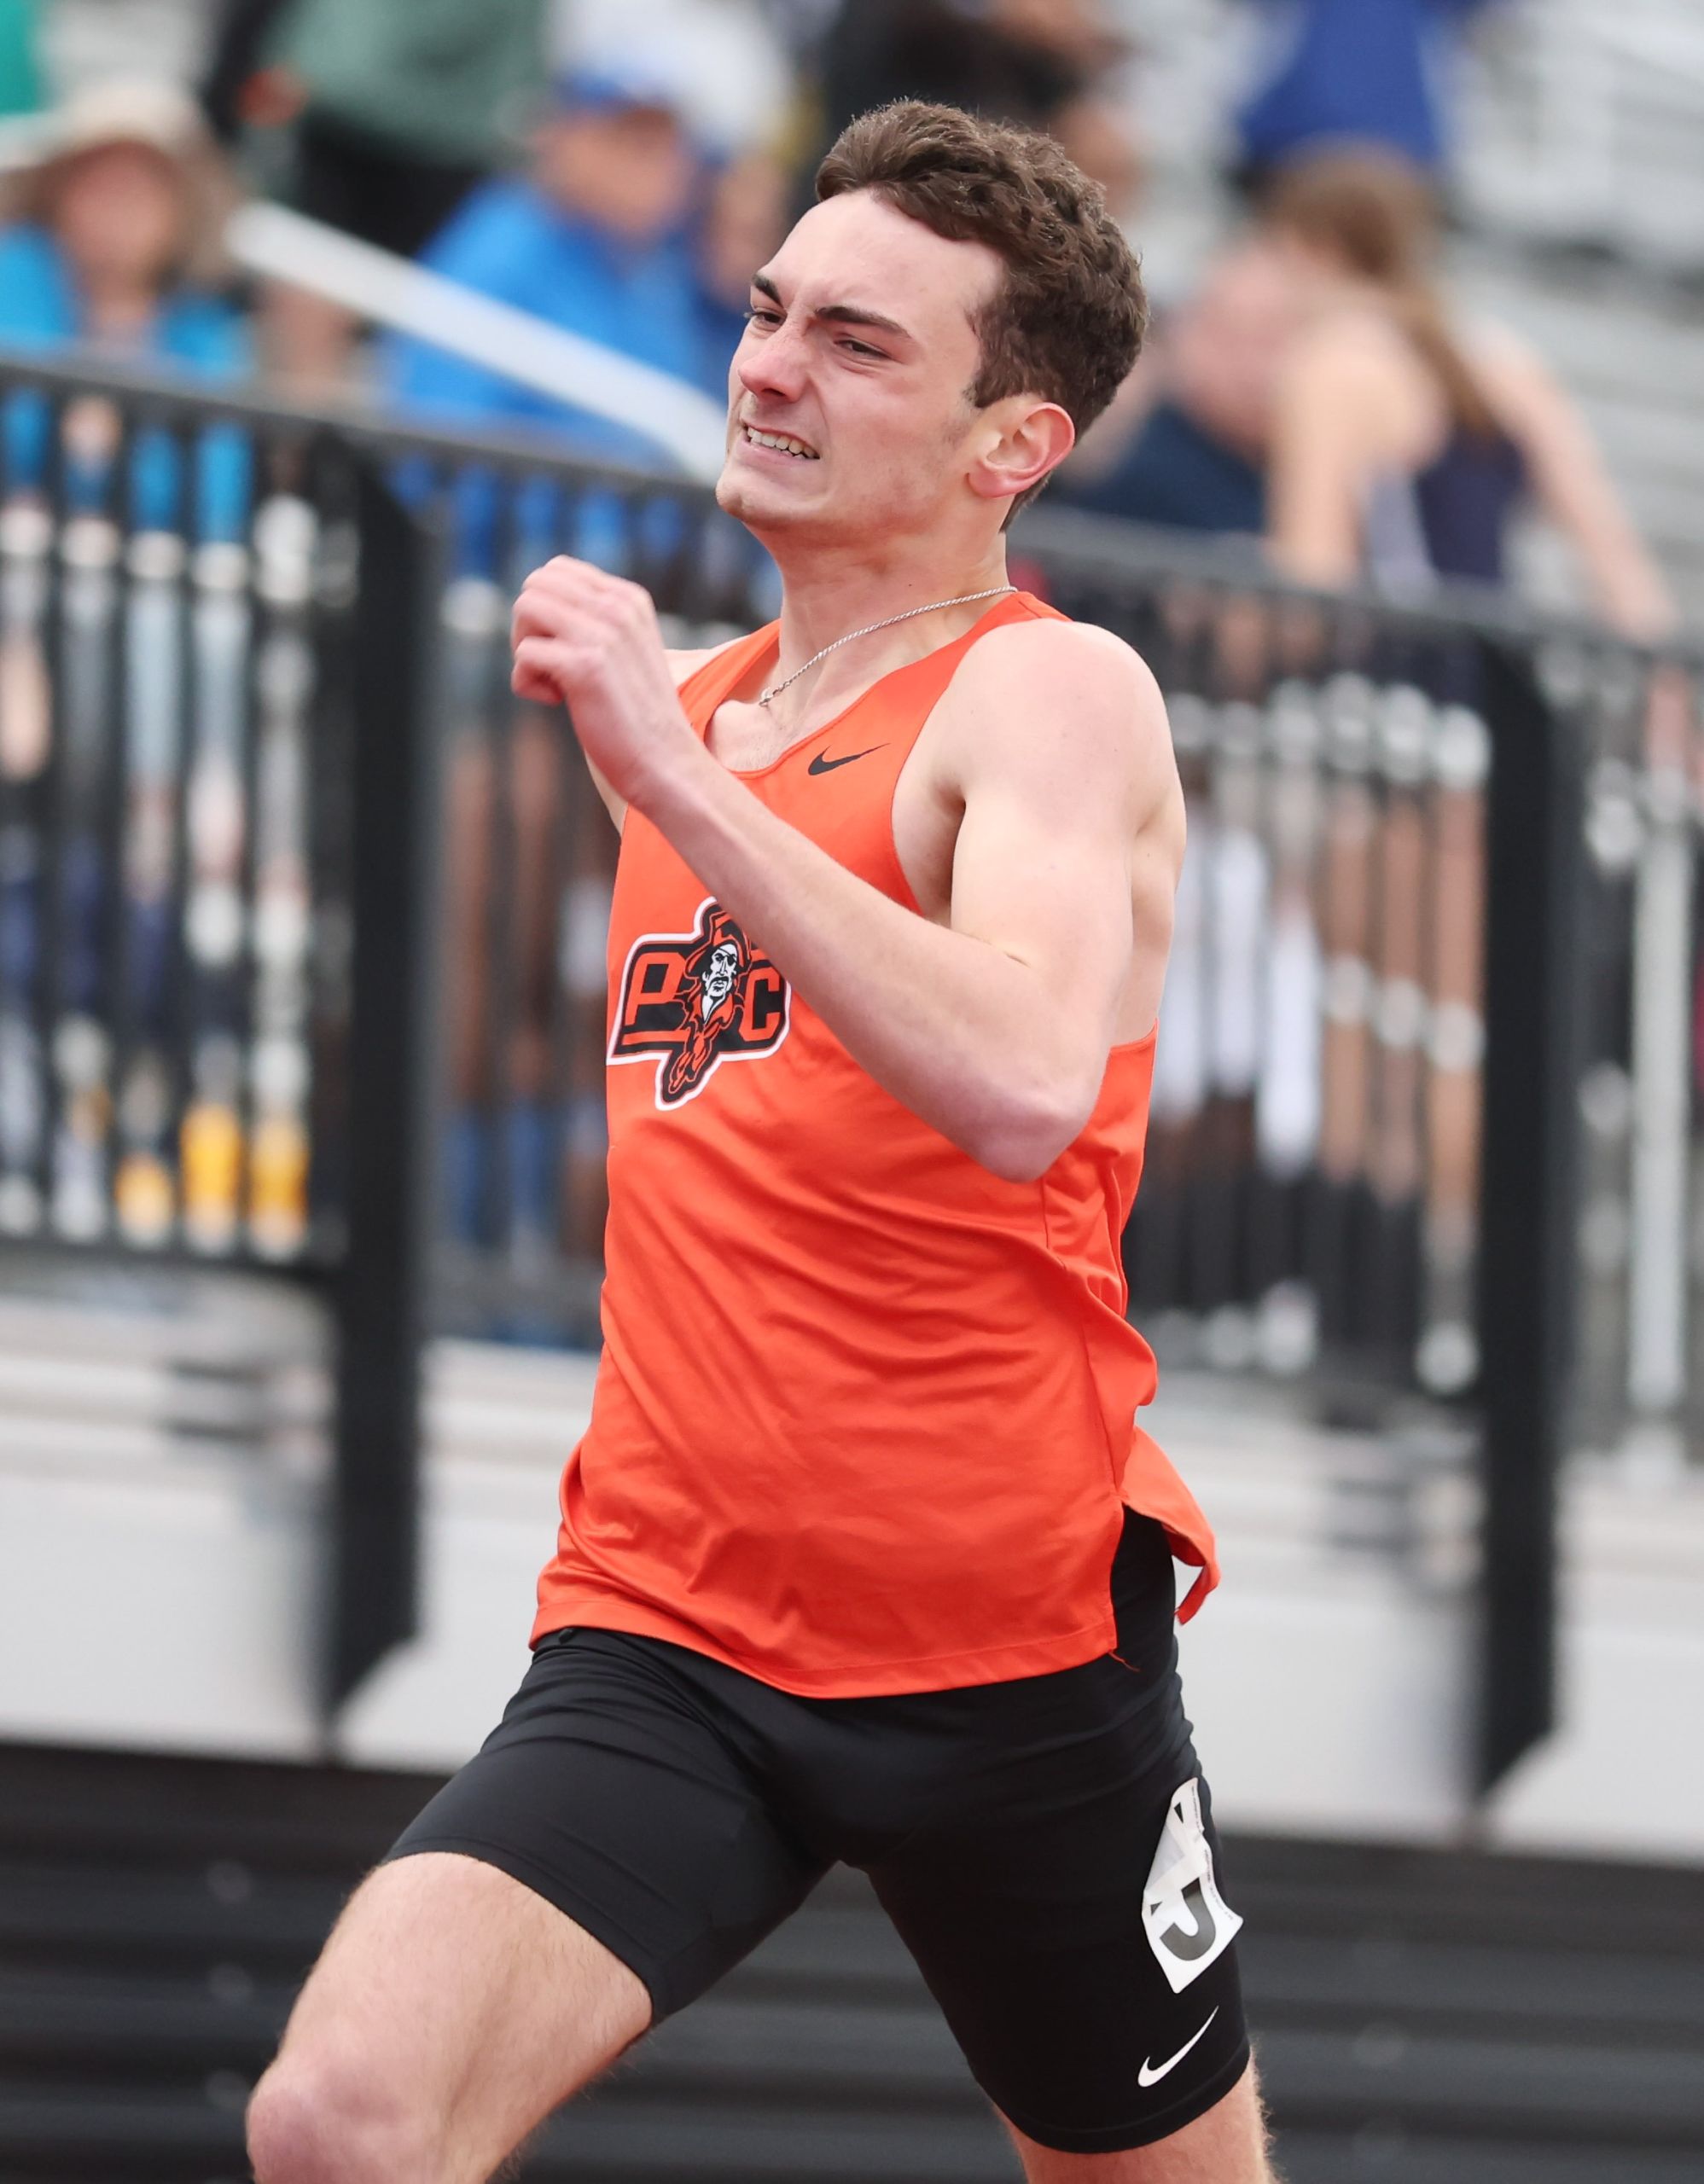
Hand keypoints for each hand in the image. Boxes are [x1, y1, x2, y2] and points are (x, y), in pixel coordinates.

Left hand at [510, 558, 701, 810]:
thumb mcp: (625, 651)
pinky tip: (556, 702)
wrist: (666, 763)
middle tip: (549, 664)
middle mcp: (618, 607)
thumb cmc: (638, 716)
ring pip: (525, 608)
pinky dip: (525, 683)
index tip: (564, 648)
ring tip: (551, 681)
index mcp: (629, 598)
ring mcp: (603, 634)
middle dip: (528, 625)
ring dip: (524, 648)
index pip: (557, 570)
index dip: (545, 610)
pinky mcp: (585, 667)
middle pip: (535, 584)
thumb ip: (595, 622)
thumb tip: (533, 605)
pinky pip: (524, 654)